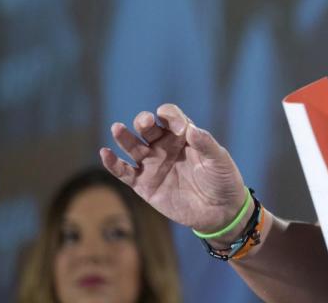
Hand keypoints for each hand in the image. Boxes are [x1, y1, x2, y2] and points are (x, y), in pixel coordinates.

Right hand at [100, 104, 246, 238]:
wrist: (220, 211)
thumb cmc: (223, 180)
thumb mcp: (219, 160)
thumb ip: (206, 144)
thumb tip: (191, 128)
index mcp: (183, 136)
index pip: (170, 117)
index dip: (171, 117)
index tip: (182, 129)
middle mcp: (165, 147)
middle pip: (148, 128)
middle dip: (144, 122)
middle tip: (146, 123)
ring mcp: (153, 165)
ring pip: (133, 147)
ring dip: (124, 137)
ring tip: (117, 128)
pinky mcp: (144, 185)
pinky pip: (124, 172)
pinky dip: (113, 164)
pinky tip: (105, 153)